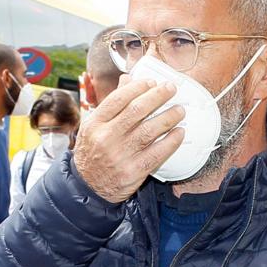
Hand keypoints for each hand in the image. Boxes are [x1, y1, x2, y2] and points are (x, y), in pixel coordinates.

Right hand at [72, 77, 185, 203]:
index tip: (152, 82)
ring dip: (169, 117)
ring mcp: (120, 155)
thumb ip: (112, 103)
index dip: (139, 87)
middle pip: (137, 110)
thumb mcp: (94, 126)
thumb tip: (128, 79)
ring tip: (179, 111)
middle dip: (158, 96)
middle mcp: (106, 138)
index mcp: (95, 124)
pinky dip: (171, 141)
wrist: (88, 187)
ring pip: (150, 130)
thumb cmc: (93, 152)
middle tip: (171, 89)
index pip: (119, 98)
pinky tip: (179, 133)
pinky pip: (157, 153)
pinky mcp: (133, 171)